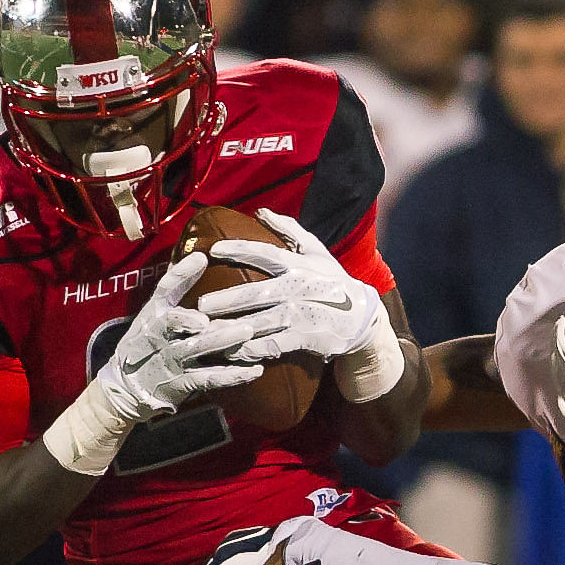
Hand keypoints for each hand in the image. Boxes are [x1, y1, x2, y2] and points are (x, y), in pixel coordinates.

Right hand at [95, 252, 262, 421]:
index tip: (201, 258)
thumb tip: (199, 255)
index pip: (164, 290)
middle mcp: (158, 335)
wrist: (127, 389)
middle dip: (196, 315)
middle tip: (219, 303)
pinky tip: (254, 370)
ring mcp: (170, 360)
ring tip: (246, 332)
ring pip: (196, 349)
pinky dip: (232, 376)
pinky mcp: (181, 384)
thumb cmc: (149, 344)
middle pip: (176, 321)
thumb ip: (176, 288)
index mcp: (154, 314)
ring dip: (221, 340)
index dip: (180, 274)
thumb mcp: (155, 314)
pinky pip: (208, 379)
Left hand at [199, 209, 390, 363]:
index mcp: (299, 265)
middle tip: (201, 305)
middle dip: (228, 299)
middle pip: (258, 292)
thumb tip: (261, 211)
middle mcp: (299, 289)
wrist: (362, 318)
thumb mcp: (317, 252)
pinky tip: (233, 352)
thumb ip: (289, 230)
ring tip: (209, 332)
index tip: (214, 250)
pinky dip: (253, 350)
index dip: (240, 250)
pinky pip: (275, 345)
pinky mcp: (306, 338)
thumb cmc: (334, 281)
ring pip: (263, 322)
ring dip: (235, 328)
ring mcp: (303, 315)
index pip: (266, 254)